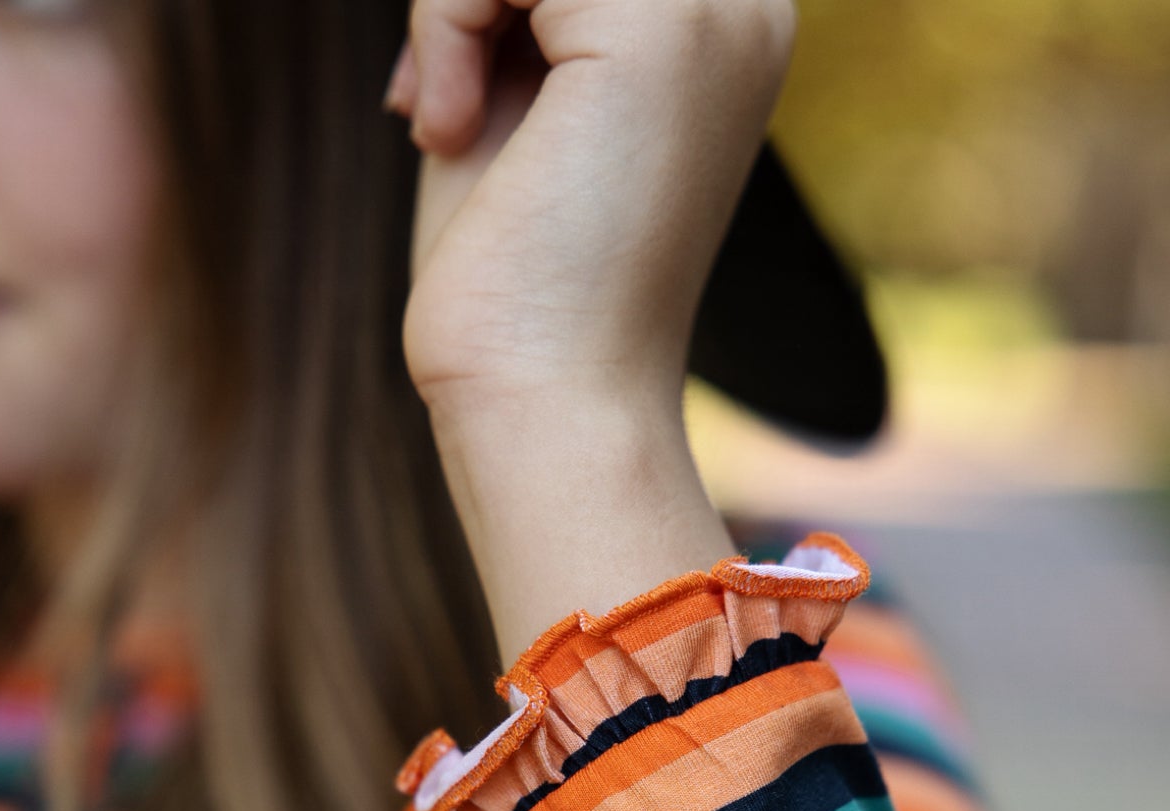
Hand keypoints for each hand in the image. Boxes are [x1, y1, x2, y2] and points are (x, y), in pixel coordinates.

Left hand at [391, 0, 795, 425]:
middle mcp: (742, 1)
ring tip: (442, 113)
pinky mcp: (661, 29)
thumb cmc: (515, 284)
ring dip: (452, 0)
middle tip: (435, 87)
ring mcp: (714, 8)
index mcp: (721, 20)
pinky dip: (443, 18)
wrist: (545, 405)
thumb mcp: (512, 92)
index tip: (447, 72)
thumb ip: (512, 0)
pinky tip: (444, 124)